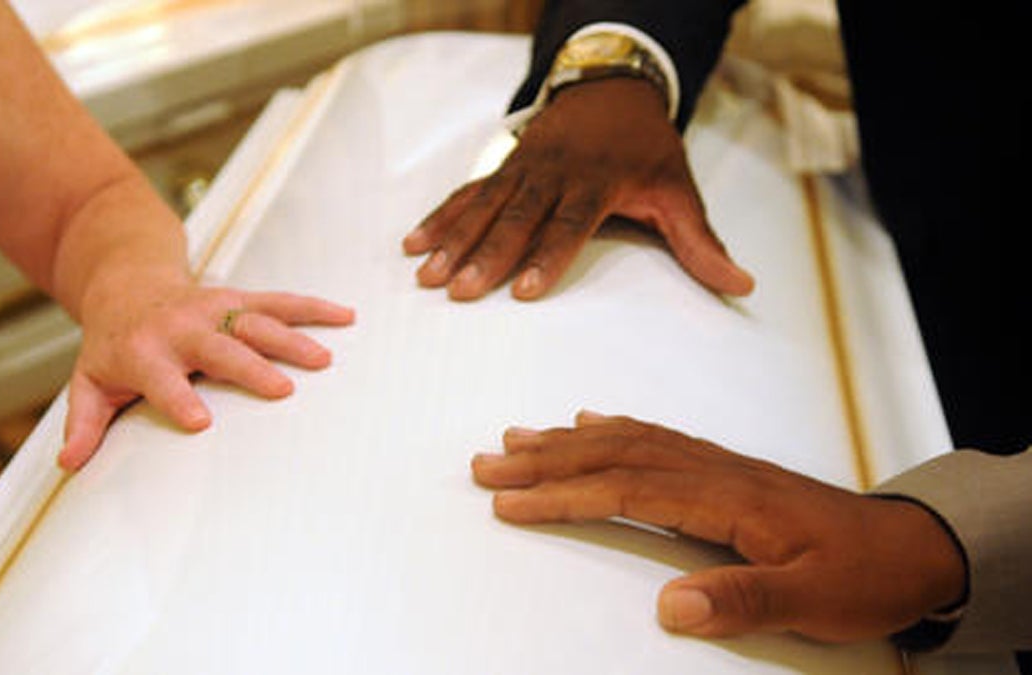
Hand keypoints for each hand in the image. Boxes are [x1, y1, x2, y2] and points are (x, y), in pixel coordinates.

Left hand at [56, 269, 353, 470]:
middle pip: (219, 348)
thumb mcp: (89, 382)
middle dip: (251, 367)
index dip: (178, 399)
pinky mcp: (237, 298)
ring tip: (323, 358)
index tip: (202, 422)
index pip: (160, 378)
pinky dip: (312, 308)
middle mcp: (180, 327)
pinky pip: (279, 301)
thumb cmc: (113, 344)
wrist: (126, 284)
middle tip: (282, 389)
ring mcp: (213, 309)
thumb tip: (70, 463)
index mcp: (143, 352)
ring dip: (290, 338)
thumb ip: (84, 423)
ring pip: (255, 321)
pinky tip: (344, 317)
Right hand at [404, 78, 753, 300]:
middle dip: (486, 255)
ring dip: (453, 239)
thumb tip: (740, 284)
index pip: (570, 224)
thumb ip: (701, 243)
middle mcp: (554, 173)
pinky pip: (467, 191)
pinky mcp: (504, 165)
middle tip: (459, 290)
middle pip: (517, 217)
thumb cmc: (646, 150)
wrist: (613, 89)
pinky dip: (440, 216)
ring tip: (425, 273)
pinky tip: (413, 243)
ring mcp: (523, 167)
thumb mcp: (678, 191)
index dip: (547, 256)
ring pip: (484, 205)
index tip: (524, 290)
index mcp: (597, 183)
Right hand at [470, 411, 965, 642]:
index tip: (509, 503)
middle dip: (544, 460)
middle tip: (485, 466)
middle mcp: (713, 471)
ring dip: (566, 440)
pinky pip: (654, 437)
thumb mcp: (812, 601)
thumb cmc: (861, 575)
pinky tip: (588, 424)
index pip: (626, 489)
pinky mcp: (721, 470)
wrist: (908, 548)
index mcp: (727, 498)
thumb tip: (670, 608)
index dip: (563, 495)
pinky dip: (612, 429)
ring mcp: (716, 466)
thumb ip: (743, 599)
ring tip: (514, 440)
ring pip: (627, 439)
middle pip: (613, 454)